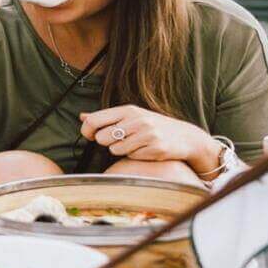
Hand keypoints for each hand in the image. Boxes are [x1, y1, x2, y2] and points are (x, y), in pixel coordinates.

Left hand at [79, 105, 220, 171]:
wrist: (185, 137)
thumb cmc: (152, 126)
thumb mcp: (130, 116)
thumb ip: (106, 117)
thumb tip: (82, 116)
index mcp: (127, 110)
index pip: (94, 120)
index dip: (87, 131)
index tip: (91, 135)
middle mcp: (136, 120)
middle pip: (101, 137)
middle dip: (107, 143)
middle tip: (120, 140)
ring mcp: (146, 134)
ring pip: (115, 149)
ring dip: (121, 151)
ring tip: (135, 144)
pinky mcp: (154, 148)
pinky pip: (131, 157)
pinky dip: (135, 156)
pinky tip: (146, 150)